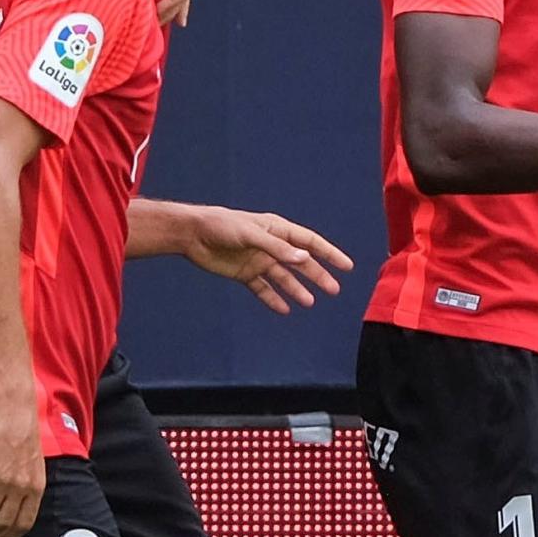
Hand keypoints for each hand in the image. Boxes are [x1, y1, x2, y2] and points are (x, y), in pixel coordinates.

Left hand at [184, 206, 353, 313]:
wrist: (192, 234)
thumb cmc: (221, 226)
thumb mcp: (251, 235)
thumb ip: (277, 248)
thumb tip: (303, 260)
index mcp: (277, 230)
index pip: (309, 243)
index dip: (329, 254)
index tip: (346, 266)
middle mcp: (271, 246)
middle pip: (300, 263)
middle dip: (318, 275)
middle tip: (334, 290)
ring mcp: (259, 261)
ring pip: (284, 278)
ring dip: (297, 289)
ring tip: (310, 302)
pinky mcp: (245, 274)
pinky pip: (263, 289)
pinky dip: (273, 299)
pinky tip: (284, 310)